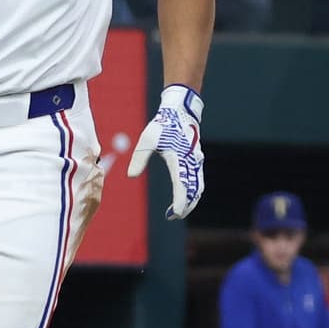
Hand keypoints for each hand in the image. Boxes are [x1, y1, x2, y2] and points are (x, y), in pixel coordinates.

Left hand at [125, 84, 204, 219]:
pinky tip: (187, 197)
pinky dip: (193, 191)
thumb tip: (130, 176)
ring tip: (179, 211)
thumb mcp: (147, 140)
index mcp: (179, 159)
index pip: (182, 186)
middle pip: (193, 190)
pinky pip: (198, 179)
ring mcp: (196, 161)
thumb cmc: (162, 125)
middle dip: (186, 205)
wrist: (180, 111)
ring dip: (191, 200)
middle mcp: (191, 162)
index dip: (180, 202)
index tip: (175, 214)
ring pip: (198, 186)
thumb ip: (139, 159)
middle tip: (174, 216)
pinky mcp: (196, 159)